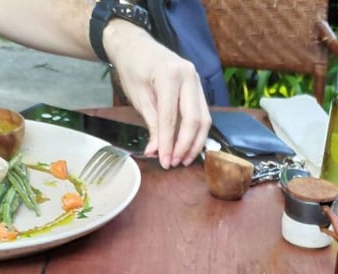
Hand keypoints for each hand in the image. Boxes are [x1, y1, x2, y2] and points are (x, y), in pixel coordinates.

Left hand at [104, 23, 211, 167]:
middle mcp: (189, 76)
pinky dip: (197, 133)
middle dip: (185, 146)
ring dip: (195, 143)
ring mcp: (197, 81)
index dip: (168, 143)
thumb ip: (151, 125)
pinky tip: (189, 146)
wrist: (136, 46)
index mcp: (170, 75)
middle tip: (174, 163)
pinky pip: (203, 115)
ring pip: (204, 120)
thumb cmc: (133, 69)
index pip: (171, 117)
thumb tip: (156, 153)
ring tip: (184, 159)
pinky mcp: (199, 88)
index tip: (164, 162)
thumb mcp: (139, 98)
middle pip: (193, 120)